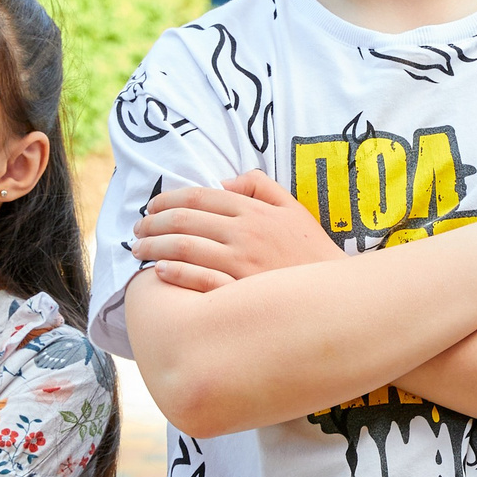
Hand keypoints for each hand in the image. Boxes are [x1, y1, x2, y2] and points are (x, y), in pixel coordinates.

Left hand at [133, 169, 343, 291]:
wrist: (339, 295)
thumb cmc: (312, 252)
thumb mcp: (294, 208)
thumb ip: (260, 187)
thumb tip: (223, 181)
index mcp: (254, 210)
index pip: (198, 197)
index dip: (167, 200)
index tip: (150, 208)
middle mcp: (245, 233)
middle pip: (184, 221)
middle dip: (152, 224)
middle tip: (137, 231)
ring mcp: (242, 264)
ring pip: (185, 249)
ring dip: (155, 247)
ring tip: (139, 251)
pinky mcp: (242, 293)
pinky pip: (200, 280)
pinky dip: (176, 273)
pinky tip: (160, 272)